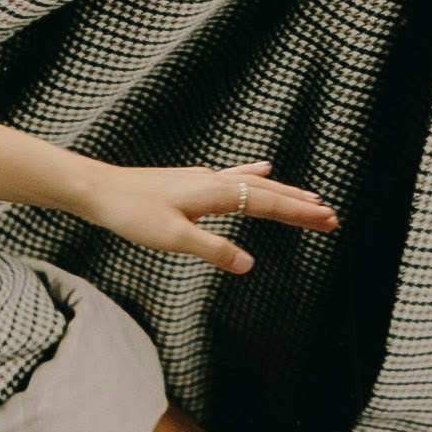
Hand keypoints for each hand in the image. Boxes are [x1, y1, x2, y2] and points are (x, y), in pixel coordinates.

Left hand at [68, 152, 337, 275]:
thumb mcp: (174, 238)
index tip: (330, 220)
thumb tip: (249, 264)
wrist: (99, 190)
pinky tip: (262, 167)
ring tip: (310, 198)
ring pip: (255, 183)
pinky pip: (234, 176)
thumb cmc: (132, 213)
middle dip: (300, 205)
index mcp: (216, 193)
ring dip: (283, 192)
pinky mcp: (193, 182)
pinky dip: (254, 174)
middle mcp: (215, 181)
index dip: (300, 214)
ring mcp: (204, 179)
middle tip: (332, 217)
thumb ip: (214, 250)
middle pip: (268, 191)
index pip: (269, 204)